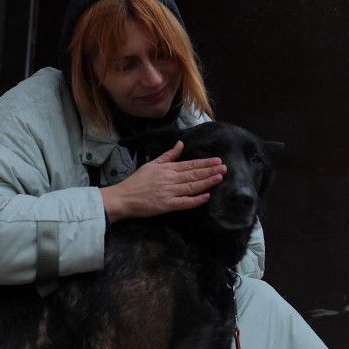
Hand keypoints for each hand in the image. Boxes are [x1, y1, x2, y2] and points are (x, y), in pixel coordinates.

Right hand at [100, 141, 225, 221]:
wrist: (124, 197)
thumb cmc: (137, 181)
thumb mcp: (152, 164)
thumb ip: (168, 155)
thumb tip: (181, 143)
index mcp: (168, 169)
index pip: (190, 165)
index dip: (205, 163)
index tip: (218, 161)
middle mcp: (170, 179)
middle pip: (194, 174)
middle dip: (210, 171)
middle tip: (224, 168)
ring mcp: (169, 192)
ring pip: (192, 186)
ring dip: (206, 182)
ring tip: (219, 178)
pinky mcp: (166, 205)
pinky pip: (183, 202)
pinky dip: (195, 200)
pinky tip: (206, 197)